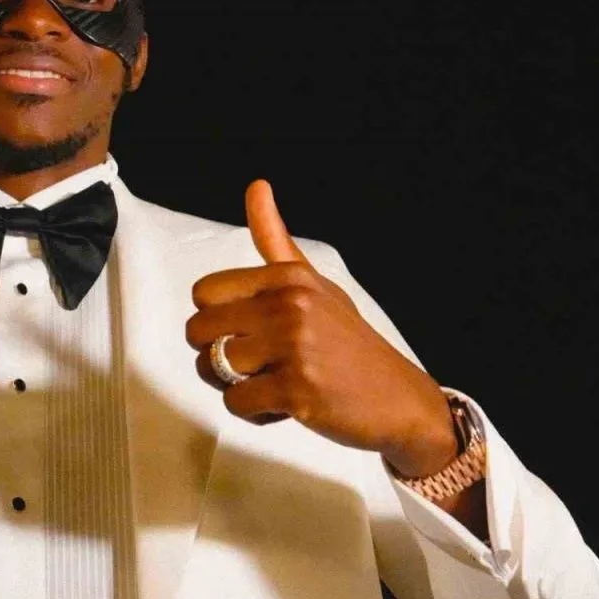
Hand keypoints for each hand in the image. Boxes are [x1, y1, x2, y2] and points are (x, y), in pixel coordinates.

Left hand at [185, 180, 456, 476]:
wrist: (400, 400)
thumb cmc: (348, 343)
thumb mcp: (315, 284)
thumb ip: (275, 241)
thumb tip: (256, 186)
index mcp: (288, 277)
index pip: (203, 293)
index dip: (216, 320)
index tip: (248, 331)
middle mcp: (289, 305)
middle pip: (197, 332)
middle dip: (215, 356)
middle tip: (256, 364)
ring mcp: (294, 347)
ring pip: (212, 369)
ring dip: (234, 385)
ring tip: (274, 382)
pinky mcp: (297, 390)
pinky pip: (235, 402)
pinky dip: (254, 412)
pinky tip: (287, 404)